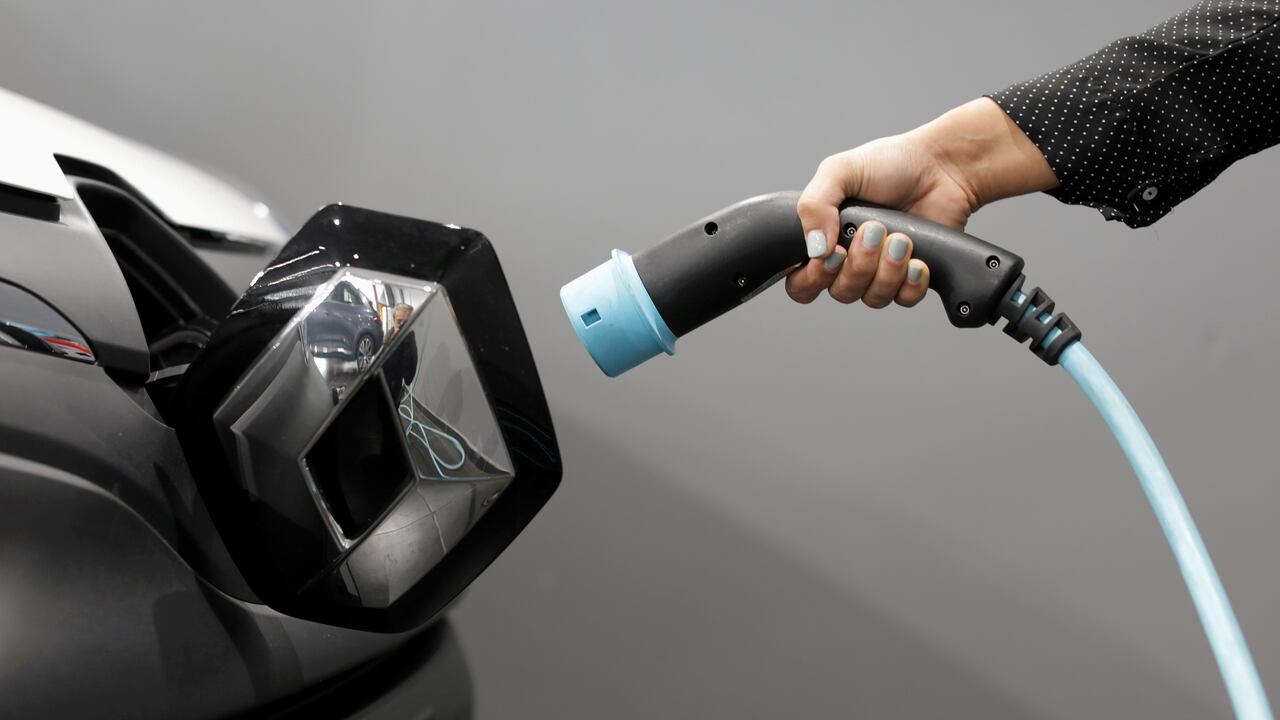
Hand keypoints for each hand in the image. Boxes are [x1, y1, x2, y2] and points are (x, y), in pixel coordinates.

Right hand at [786, 98, 1058, 306]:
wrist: (942, 166)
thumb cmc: (892, 163)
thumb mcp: (839, 170)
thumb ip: (813, 205)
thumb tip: (814, 248)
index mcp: (825, 239)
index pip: (801, 283)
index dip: (812, 278)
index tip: (832, 254)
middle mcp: (851, 261)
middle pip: (840, 292)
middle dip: (859, 265)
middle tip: (874, 231)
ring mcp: (882, 271)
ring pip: (873, 298)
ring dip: (888, 269)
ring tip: (902, 238)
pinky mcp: (911, 277)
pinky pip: (904, 299)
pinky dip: (911, 281)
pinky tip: (918, 258)